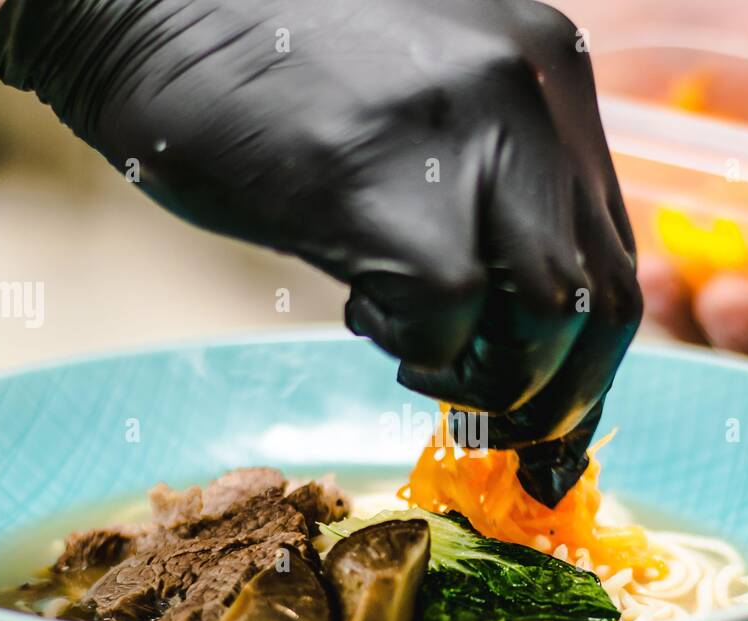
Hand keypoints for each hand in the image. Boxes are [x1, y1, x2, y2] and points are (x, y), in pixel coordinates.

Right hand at [0, 0, 640, 501]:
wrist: (134, 3)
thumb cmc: (268, 66)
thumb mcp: (421, 112)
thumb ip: (491, 192)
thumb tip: (524, 329)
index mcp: (549, 69)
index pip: (614, 248)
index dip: (592, 355)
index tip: (559, 418)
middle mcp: (531, 90)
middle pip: (604, 297)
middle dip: (566, 400)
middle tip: (520, 447)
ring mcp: (465, 131)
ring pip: (548, 319)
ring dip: (490, 382)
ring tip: (416, 358)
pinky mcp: (382, 183)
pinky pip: (449, 320)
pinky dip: (416, 354)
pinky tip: (362, 317)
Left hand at [613, 0, 747, 383]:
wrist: (621, 21)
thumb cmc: (728, 24)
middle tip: (739, 305)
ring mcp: (709, 259)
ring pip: (716, 328)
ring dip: (700, 319)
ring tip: (674, 282)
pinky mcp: (648, 257)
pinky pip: (654, 301)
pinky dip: (650, 294)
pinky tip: (646, 267)